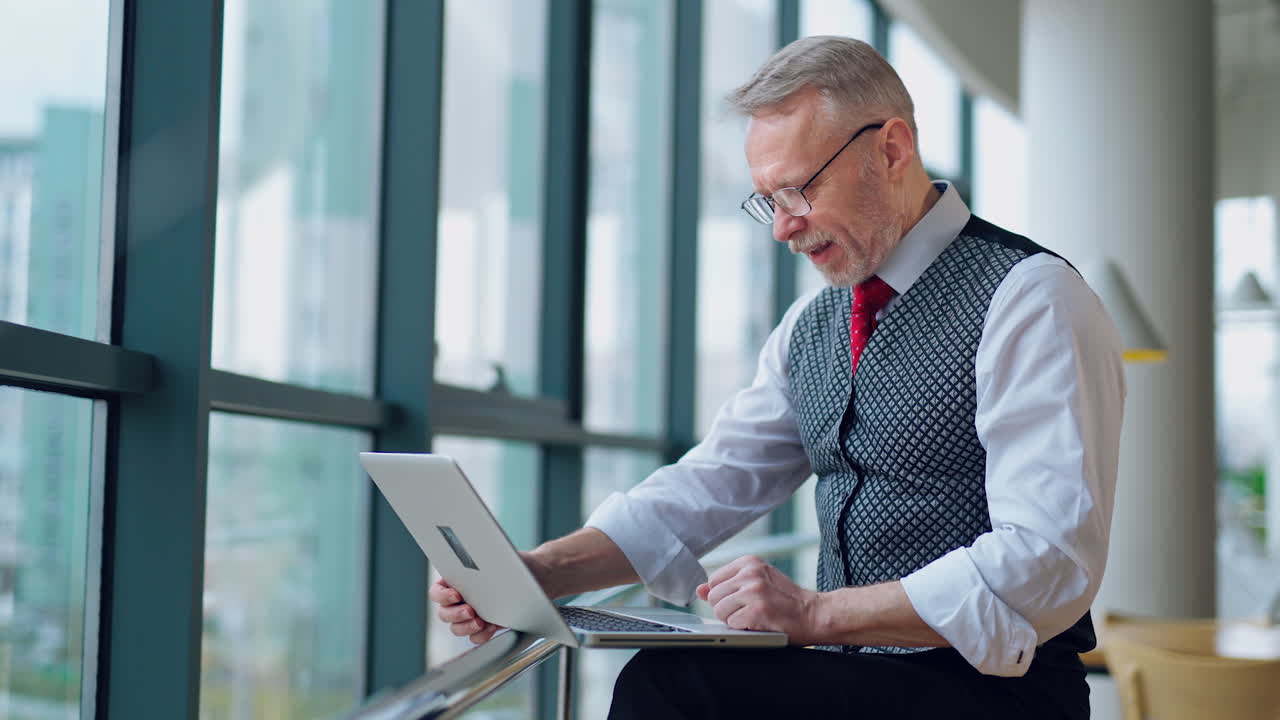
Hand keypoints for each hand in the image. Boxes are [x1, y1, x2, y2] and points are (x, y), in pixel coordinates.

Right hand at [427, 551, 553, 644]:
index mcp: (457, 580)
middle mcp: (461, 599)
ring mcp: (472, 615)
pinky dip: (481, 635)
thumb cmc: (518, 564)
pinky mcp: (485, 628)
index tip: (457, 594)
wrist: (540, 578)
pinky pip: (475, 638)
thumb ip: (485, 558)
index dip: (442, 595)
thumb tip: (474, 557)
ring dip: (466, 627)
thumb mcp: (503, 556)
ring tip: (481, 622)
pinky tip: (492, 627)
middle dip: (455, 614)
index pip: (437, 591)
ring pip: (456, 628)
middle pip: (444, 613)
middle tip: (471, 611)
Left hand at [696, 555, 825, 645]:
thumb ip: (727, 584)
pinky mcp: (757, 610)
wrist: (816, 614)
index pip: (714, 580)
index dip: (725, 596)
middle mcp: (750, 572)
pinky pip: (732, 624)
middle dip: (727, 610)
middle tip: (750, 611)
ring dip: (734, 620)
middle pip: (714, 597)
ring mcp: (753, 591)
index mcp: (749, 562)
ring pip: (720, 611)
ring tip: (755, 617)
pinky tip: (760, 623)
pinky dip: (744, 629)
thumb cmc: (787, 600)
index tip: (743, 600)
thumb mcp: (757, 583)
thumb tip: (699, 590)